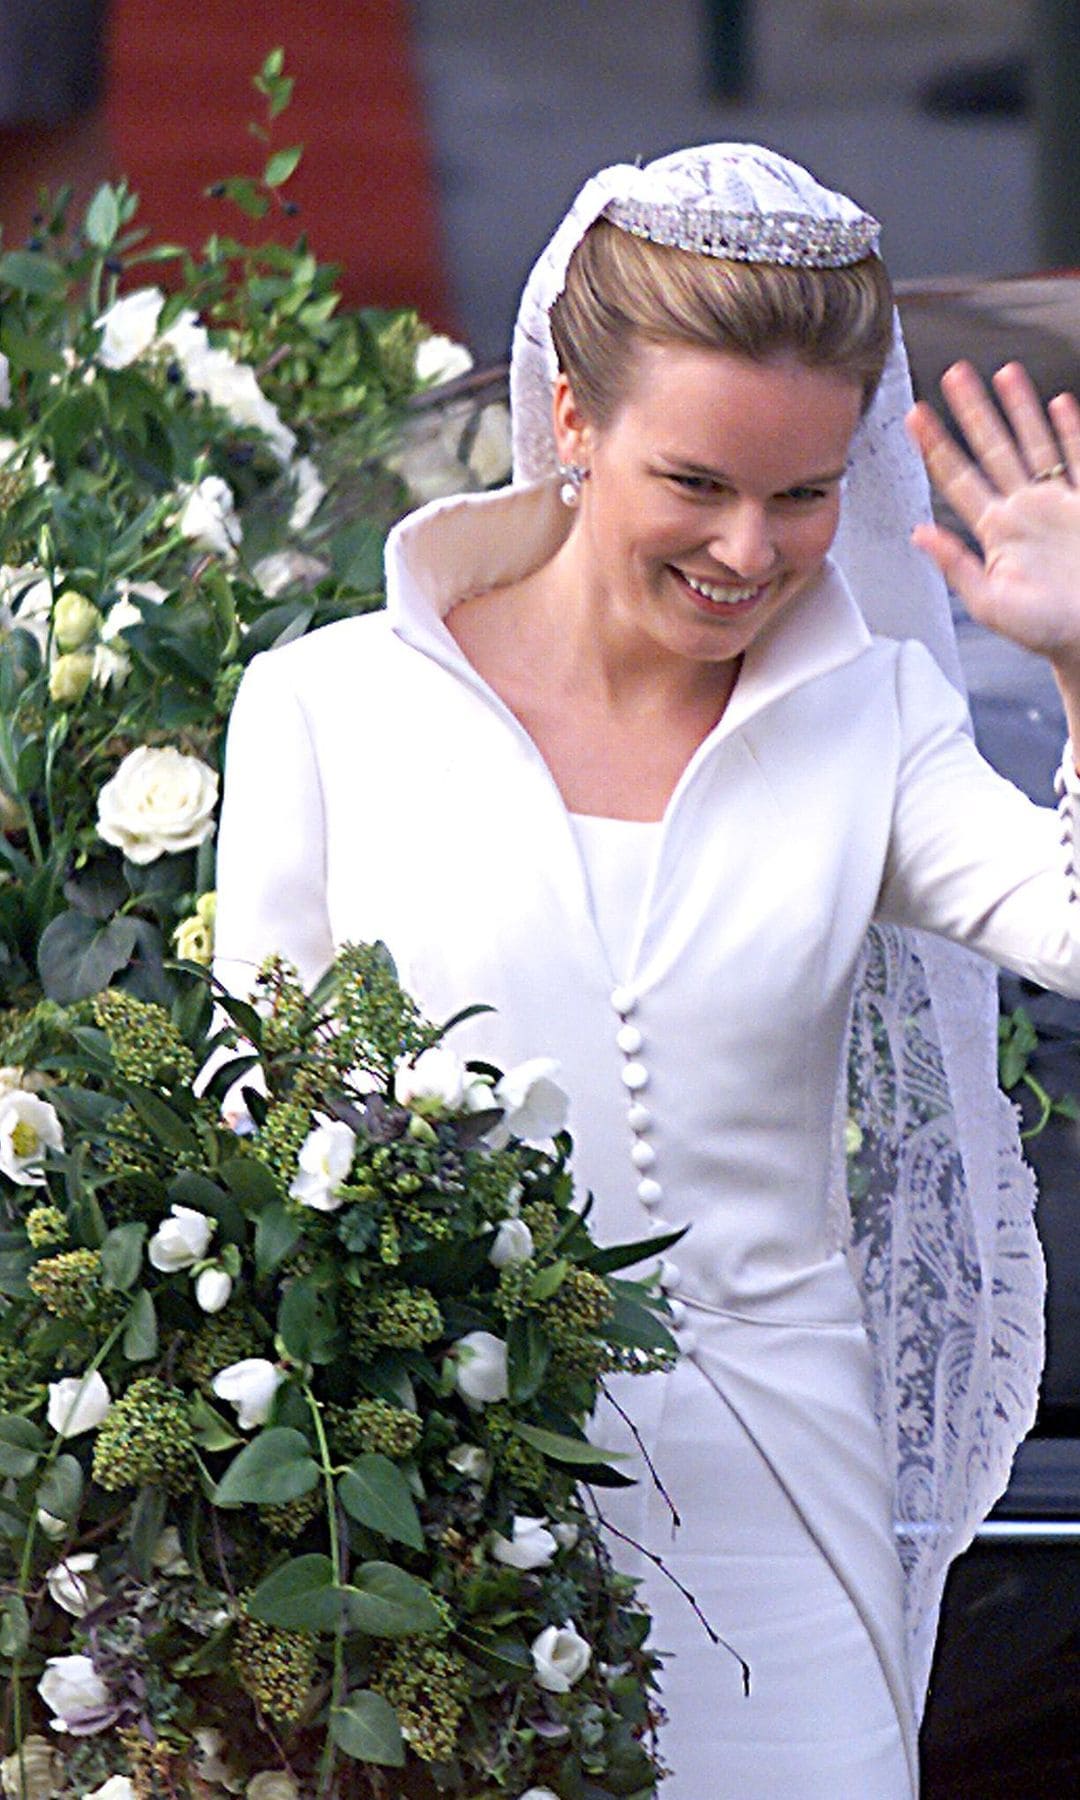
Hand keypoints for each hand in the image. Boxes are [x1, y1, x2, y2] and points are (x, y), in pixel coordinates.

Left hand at [906, 360, 1079, 676]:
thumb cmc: (1045, 631)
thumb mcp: (990, 603)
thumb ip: (955, 565)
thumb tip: (919, 534)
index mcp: (995, 532)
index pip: (957, 478)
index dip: (935, 446)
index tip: (914, 416)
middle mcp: (1023, 511)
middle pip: (992, 448)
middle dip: (973, 411)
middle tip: (954, 374)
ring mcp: (1057, 503)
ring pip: (1034, 443)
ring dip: (1019, 408)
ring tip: (1003, 373)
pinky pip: (1077, 457)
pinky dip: (1069, 430)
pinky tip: (1058, 403)